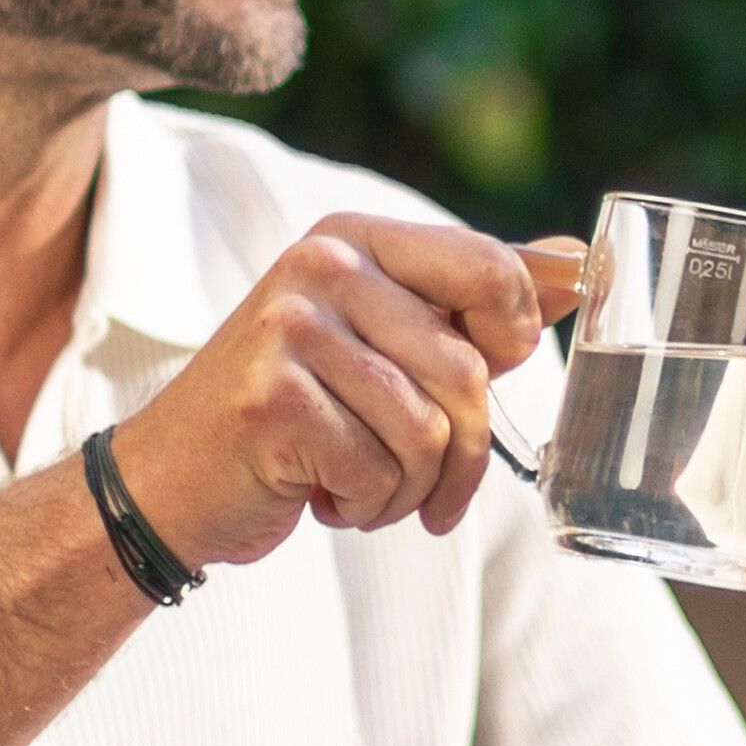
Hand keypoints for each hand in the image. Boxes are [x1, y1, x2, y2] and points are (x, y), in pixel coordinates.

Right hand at [142, 221, 579, 545]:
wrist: (169, 480)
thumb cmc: (294, 410)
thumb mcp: (383, 337)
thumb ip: (475, 297)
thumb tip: (576, 263)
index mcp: (355, 240)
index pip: (493, 272)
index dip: (511, 342)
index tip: (479, 378)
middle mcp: (320, 268)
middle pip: (469, 373)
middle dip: (457, 453)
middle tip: (414, 476)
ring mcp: (290, 331)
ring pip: (429, 432)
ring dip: (407, 487)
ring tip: (358, 481)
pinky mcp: (272, 401)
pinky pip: (379, 471)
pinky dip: (365, 506)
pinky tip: (320, 494)